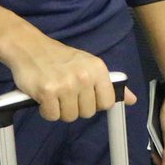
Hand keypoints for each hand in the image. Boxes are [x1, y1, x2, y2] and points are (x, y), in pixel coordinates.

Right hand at [7, 36, 135, 122]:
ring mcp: (66, 85)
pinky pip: (52, 116)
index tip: (86, 97)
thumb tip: (133, 100)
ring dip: (61, 110)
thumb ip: (110, 84)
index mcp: (98, 69)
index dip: (96, 104)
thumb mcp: (90, 65)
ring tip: (56, 95)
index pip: (107, 102)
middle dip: (76, 108)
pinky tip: (45, 98)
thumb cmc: (62, 58)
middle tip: (67, 94)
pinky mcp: (47, 92)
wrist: (31, 48)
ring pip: (70, 117)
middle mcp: (85, 77)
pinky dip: (47, 111)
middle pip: (88, 113)